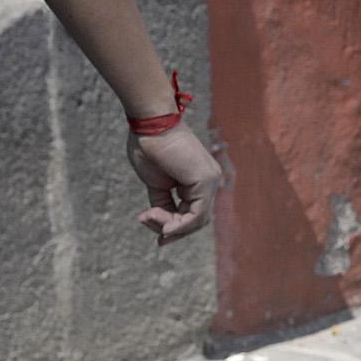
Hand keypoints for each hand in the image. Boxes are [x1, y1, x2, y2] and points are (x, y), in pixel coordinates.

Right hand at [126, 124, 219, 242]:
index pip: (193, 214)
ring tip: (150, 217)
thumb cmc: (149, 147)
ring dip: (172, 227)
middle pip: (196, 220)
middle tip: (157, 237)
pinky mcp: (205, 181)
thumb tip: (164, 225)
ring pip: (197, 221)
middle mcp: (209, 181)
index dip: (175, 227)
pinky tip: (164, 226)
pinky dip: (180, 225)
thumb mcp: (156, 183)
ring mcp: (210, 180)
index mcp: (198, 180)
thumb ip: (164, 203)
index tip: (156, 233)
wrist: (149, 124)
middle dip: (174, 231)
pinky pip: (197, 215)